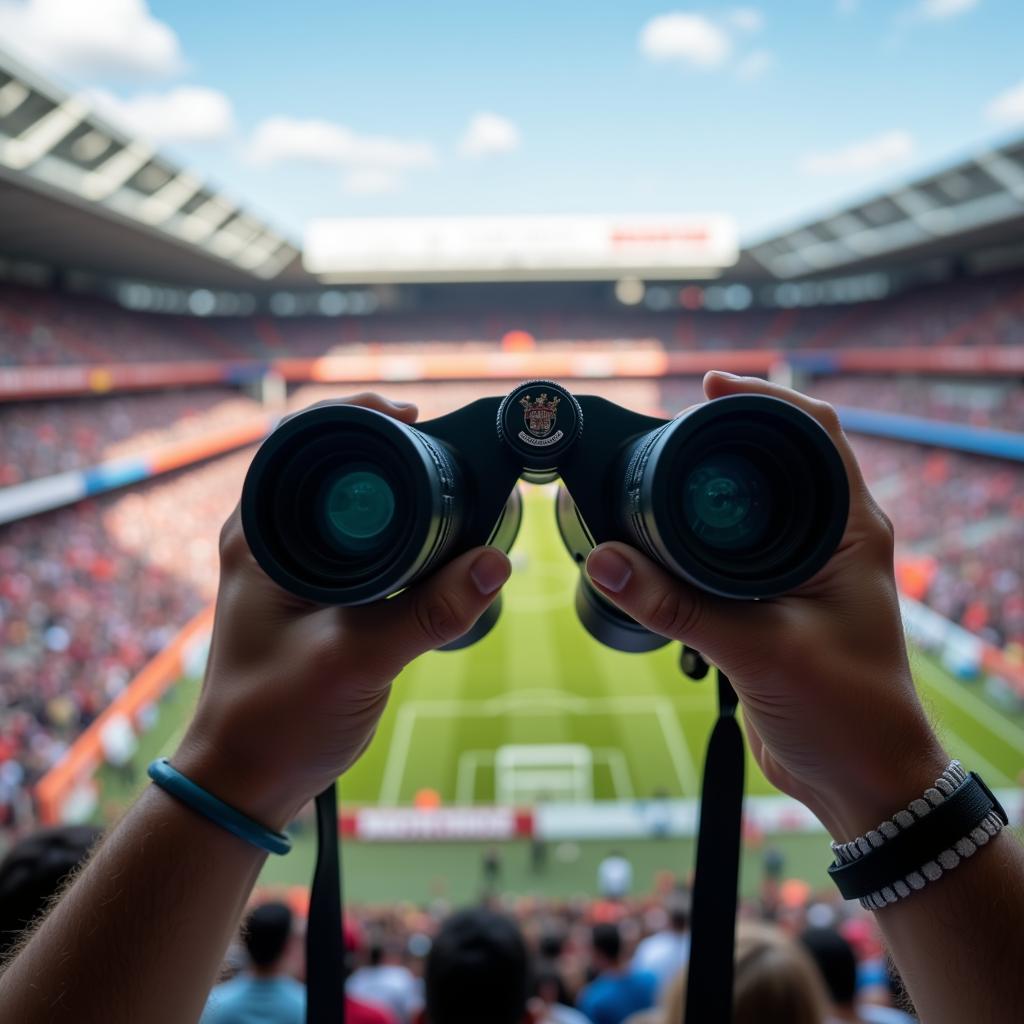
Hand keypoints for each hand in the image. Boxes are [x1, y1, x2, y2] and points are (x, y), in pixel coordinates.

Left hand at [173, 393, 510, 828]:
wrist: (249, 777)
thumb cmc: (277, 718)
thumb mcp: (356, 661)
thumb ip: (428, 612)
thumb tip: (497, 561)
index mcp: (261, 535)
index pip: (304, 443)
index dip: (361, 418)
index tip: (420, 419)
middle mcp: (274, 538)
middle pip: (337, 466)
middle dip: (394, 451)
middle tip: (451, 451)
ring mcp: (298, 565)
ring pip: (356, 505)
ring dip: (402, 492)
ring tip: (456, 484)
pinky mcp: (324, 593)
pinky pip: (368, 543)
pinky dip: (405, 532)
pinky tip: (443, 537)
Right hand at [585, 371, 946, 838]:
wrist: (858, 779)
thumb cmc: (843, 712)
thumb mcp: (759, 650)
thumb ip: (678, 605)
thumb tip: (603, 560)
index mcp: (848, 530)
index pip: (813, 433)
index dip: (762, 398)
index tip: (706, 387)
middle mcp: (827, 538)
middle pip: (773, 461)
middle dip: (720, 441)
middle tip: (663, 434)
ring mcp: (798, 569)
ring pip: (746, 508)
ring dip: (701, 493)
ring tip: (650, 478)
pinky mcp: (770, 600)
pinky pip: (725, 553)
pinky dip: (690, 541)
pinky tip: (655, 543)